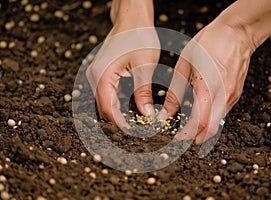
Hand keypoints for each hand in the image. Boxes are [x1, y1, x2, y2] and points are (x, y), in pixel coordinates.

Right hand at [86, 0, 159, 127]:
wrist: (132, 18)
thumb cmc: (139, 36)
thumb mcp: (144, 65)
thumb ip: (143, 91)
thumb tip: (146, 114)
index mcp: (102, 74)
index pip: (107, 108)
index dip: (120, 123)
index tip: (134, 133)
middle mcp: (95, 76)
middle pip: (104, 107)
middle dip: (119, 121)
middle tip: (138, 129)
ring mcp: (97, 74)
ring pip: (106, 102)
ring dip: (119, 113)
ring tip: (137, 121)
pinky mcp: (103, 73)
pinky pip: (108, 94)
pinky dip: (119, 103)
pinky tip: (131, 107)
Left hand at [159, 20, 252, 143]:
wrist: (237, 32)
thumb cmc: (209, 42)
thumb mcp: (185, 64)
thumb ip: (175, 91)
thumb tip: (167, 112)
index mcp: (208, 86)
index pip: (200, 121)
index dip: (188, 133)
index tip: (177, 136)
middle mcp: (224, 95)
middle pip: (211, 128)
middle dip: (196, 136)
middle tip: (182, 136)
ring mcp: (233, 95)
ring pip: (217, 122)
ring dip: (203, 129)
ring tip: (188, 126)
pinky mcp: (236, 93)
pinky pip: (222, 113)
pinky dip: (210, 119)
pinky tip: (200, 114)